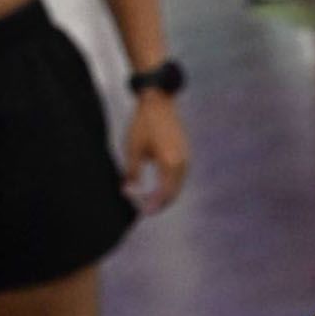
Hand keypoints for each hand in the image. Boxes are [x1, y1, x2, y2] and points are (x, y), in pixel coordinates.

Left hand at [124, 92, 191, 212]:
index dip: (152, 204)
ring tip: (151, 200)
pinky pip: (180, 176)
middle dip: (160, 203)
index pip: (164, 193)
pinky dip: (170, 184)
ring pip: (178, 185)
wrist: (158, 103)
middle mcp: (182, 163)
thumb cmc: (144, 125)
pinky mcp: (185, 153)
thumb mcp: (132, 150)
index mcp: (170, 163)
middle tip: (146, 210)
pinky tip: (159, 186)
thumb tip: (128, 190)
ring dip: (166, 195)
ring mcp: (186, 158)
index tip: (142, 212)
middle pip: (174, 192)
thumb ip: (131, 173)